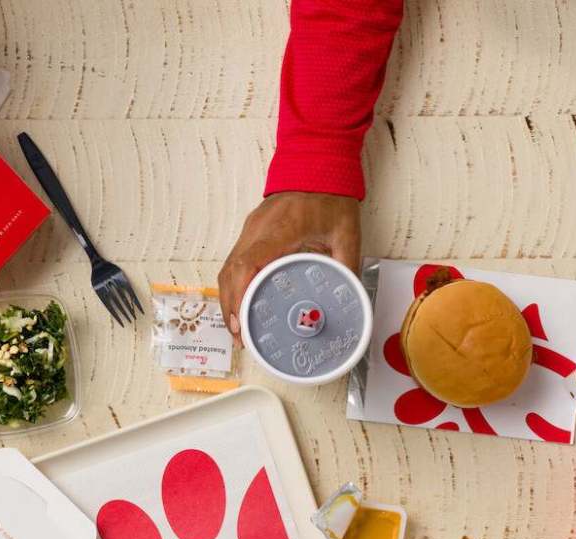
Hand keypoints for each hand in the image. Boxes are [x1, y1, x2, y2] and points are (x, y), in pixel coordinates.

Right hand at [217, 192, 360, 342]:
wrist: (316, 162)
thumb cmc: (330, 195)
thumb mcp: (347, 232)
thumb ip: (348, 265)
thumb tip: (349, 299)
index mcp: (282, 228)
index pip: (250, 263)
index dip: (241, 293)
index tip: (242, 319)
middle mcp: (259, 229)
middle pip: (231, 272)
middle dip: (231, 307)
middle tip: (240, 337)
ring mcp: (250, 230)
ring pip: (227, 269)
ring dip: (228, 299)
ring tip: (237, 329)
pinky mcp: (250, 233)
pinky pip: (232, 263)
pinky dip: (232, 287)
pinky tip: (239, 305)